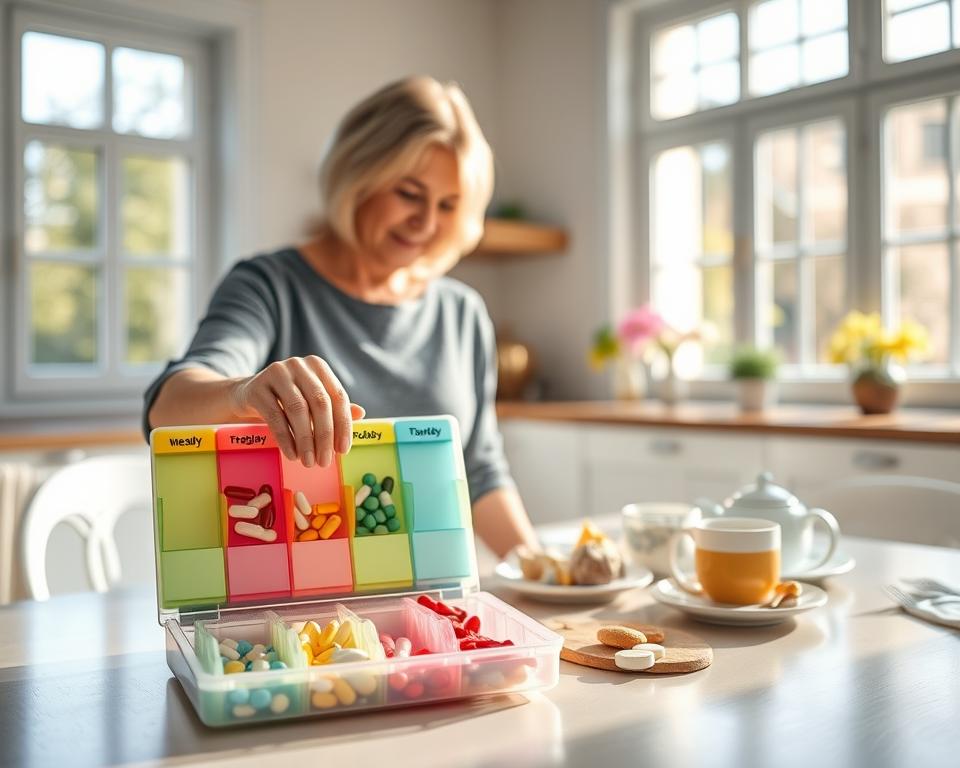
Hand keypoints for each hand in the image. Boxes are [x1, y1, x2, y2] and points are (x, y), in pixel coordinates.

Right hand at [231, 356, 364, 466]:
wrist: (247, 395)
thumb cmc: (286, 400)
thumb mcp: (311, 401)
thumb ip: (334, 407)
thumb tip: (361, 414)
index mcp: (318, 367)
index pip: (338, 396)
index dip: (343, 425)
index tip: (343, 451)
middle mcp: (299, 365)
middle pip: (320, 403)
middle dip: (325, 435)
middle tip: (325, 461)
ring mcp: (277, 373)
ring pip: (298, 409)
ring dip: (306, 440)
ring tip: (309, 462)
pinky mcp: (257, 387)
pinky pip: (275, 416)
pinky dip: (286, 439)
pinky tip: (292, 455)